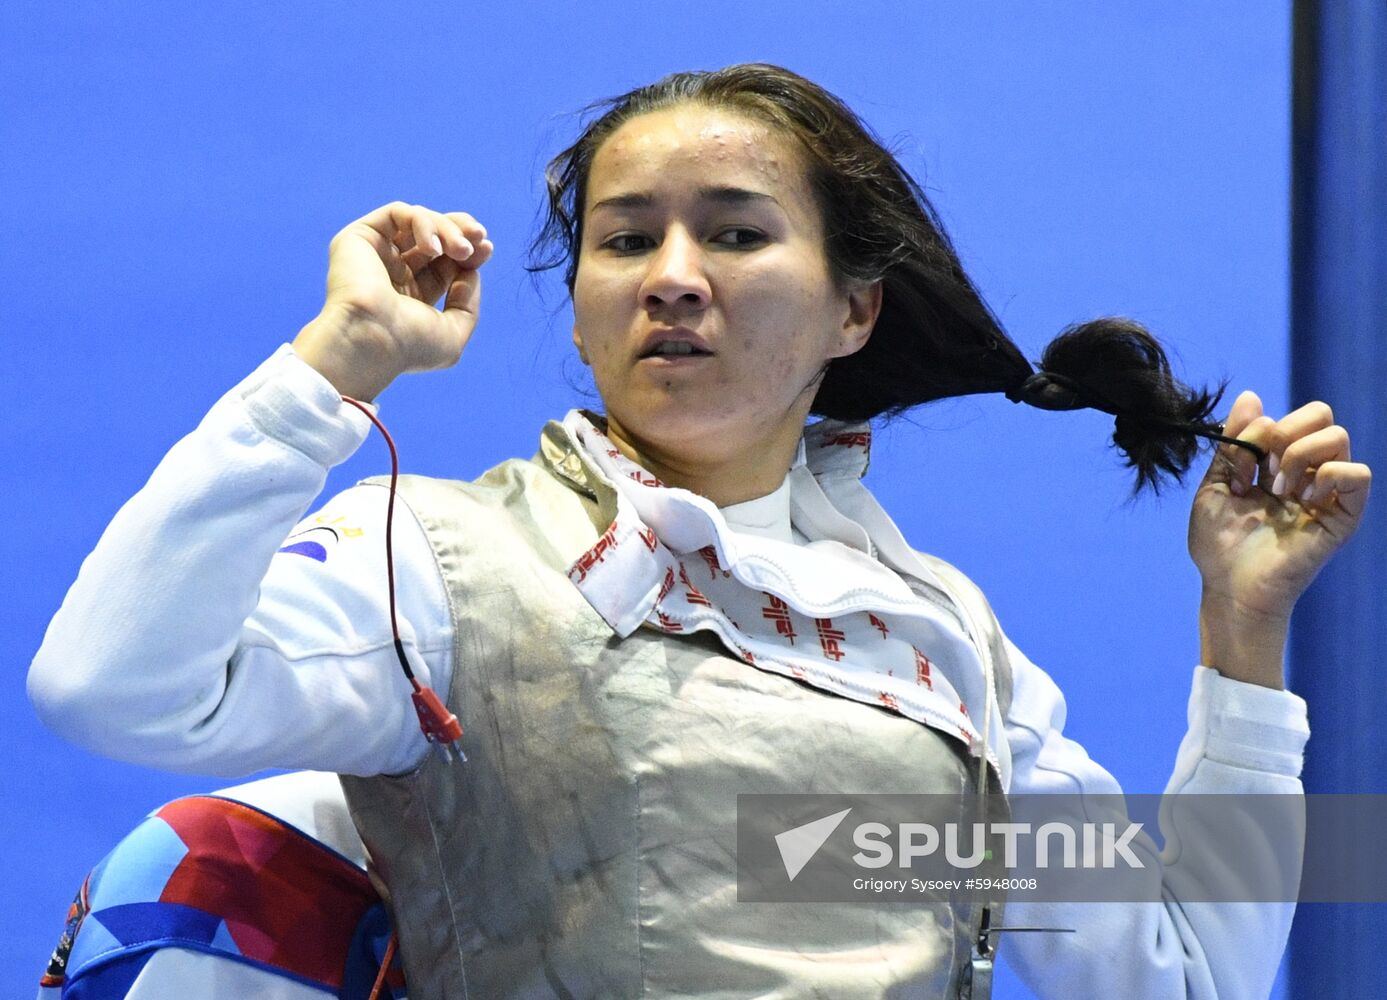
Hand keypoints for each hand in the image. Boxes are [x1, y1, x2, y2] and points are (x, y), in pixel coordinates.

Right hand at [292, 202, 493, 400]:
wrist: (371, 340)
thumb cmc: (409, 346)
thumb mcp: (454, 332)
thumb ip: (468, 303)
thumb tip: (470, 273)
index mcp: (412, 296)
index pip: (446, 263)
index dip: (470, 251)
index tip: (486, 248)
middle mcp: (392, 273)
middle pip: (433, 237)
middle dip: (461, 231)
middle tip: (479, 237)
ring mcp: (375, 254)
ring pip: (419, 222)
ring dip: (447, 229)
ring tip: (461, 249)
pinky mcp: (358, 238)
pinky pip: (397, 213)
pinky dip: (422, 222)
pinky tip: (433, 247)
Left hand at [1189, 390, 1370, 684]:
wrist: (1228, 587)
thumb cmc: (1219, 544)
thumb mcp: (1216, 486)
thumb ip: (1233, 444)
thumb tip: (1251, 396)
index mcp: (1279, 465)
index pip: (1292, 417)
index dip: (1264, 427)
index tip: (1244, 463)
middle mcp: (1308, 474)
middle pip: (1322, 416)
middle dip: (1287, 429)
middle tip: (1268, 467)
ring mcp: (1327, 493)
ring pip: (1338, 436)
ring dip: (1300, 453)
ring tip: (1281, 488)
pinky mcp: (1343, 516)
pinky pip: (1358, 474)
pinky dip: (1328, 475)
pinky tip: (1303, 499)